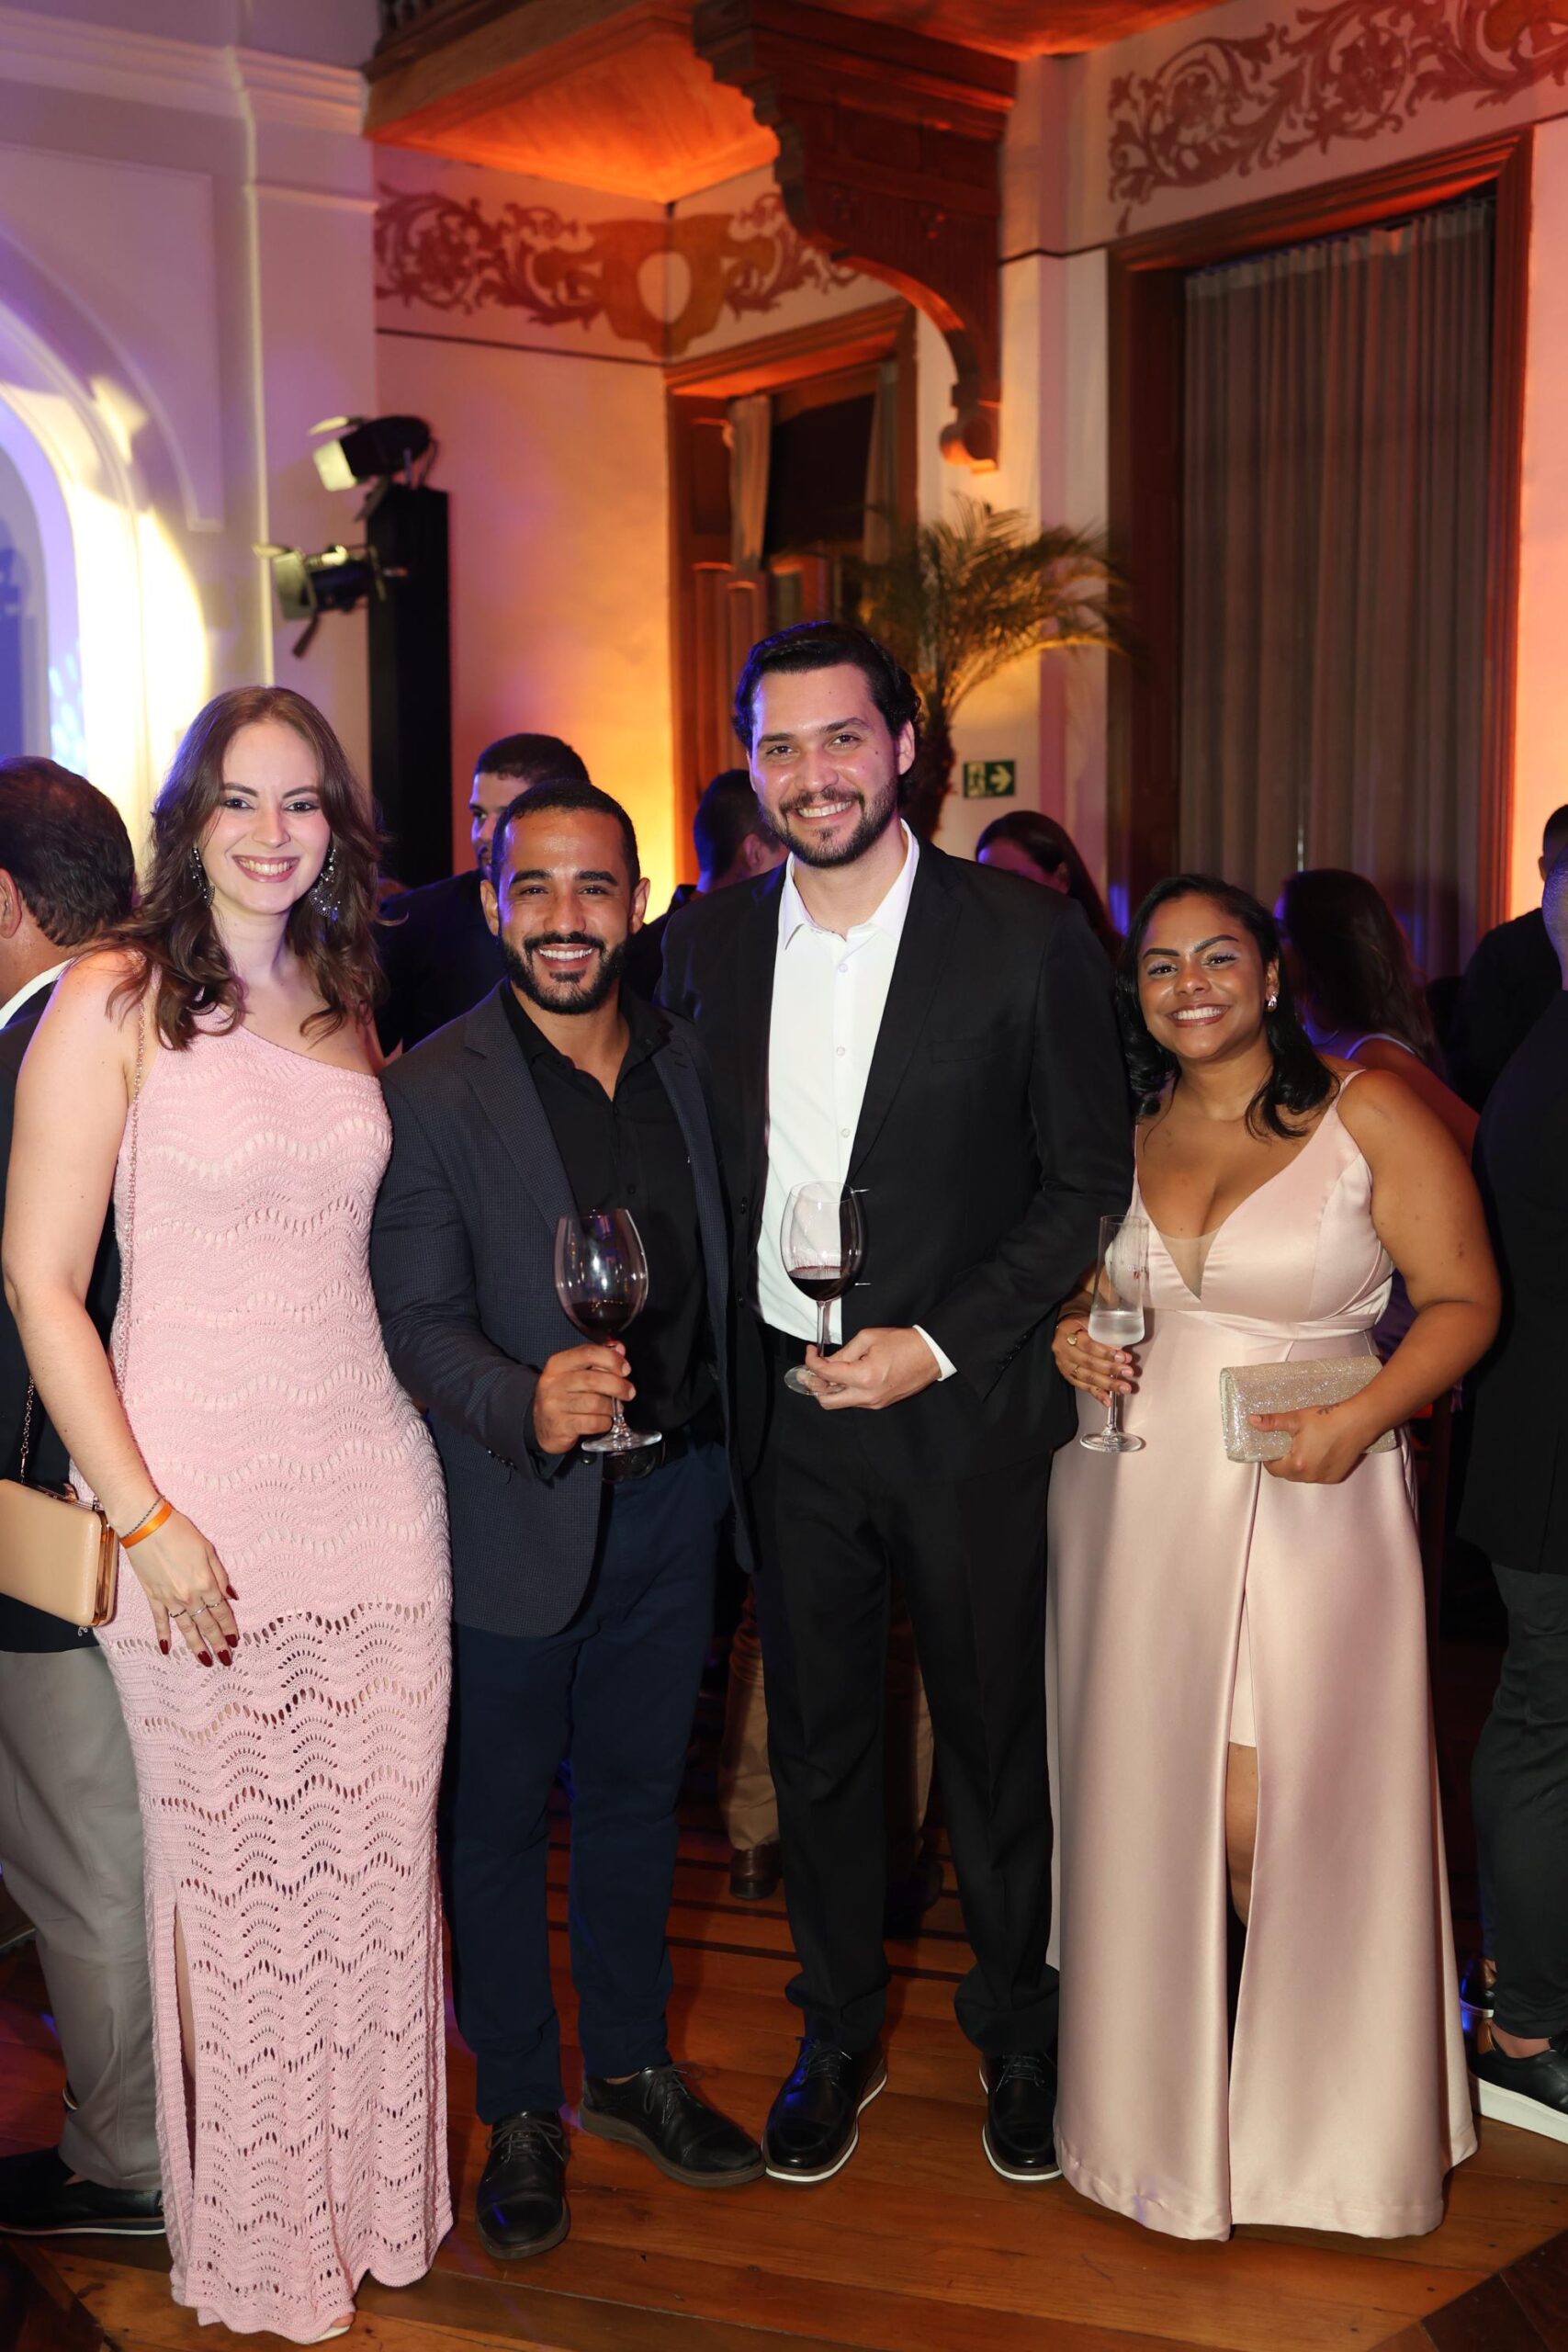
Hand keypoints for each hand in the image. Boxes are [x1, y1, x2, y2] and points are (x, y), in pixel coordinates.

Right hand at [128, 1511, 236, 1663]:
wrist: (146, 1527)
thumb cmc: (180, 1532)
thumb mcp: (208, 1550)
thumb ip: (220, 1575)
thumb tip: (231, 1595)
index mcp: (206, 1583)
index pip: (222, 1611)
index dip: (229, 1627)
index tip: (236, 1641)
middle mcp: (189, 1596)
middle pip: (207, 1624)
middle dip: (218, 1642)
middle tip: (226, 1659)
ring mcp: (169, 1599)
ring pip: (186, 1628)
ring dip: (196, 1646)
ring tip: (205, 1661)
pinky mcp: (153, 1597)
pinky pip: (160, 1621)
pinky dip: (163, 1636)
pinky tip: (167, 1649)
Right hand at [531, 1341, 633, 1452]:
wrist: (542, 1426)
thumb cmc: (563, 1396)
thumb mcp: (574, 1374)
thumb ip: (597, 1360)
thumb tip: (620, 1349)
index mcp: (557, 1364)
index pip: (588, 1353)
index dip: (612, 1359)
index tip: (626, 1369)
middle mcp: (553, 1383)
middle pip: (594, 1379)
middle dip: (618, 1386)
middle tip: (629, 1392)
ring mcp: (554, 1405)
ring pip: (595, 1403)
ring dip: (611, 1407)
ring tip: (613, 1408)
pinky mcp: (560, 1426)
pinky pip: (592, 1423)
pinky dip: (604, 1422)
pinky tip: (603, 1421)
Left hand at [805, 1327, 941, 1411]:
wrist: (931, 1355)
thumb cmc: (904, 1343)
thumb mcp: (869, 1338)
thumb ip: (844, 1352)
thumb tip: (827, 1361)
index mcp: (865, 1377)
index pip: (826, 1375)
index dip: (812, 1362)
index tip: (811, 1352)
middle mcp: (868, 1396)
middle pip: (827, 1401)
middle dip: (815, 1385)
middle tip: (812, 1369)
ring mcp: (874, 1403)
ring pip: (840, 1403)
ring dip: (830, 1388)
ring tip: (830, 1370)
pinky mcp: (880, 1404)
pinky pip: (854, 1401)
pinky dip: (845, 1390)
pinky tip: (847, 1375)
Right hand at [1052, 1313, 1136, 1406]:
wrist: (1061, 1332)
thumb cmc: (1077, 1325)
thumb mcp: (1087, 1321)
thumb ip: (1102, 1332)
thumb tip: (1122, 1346)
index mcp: (1068, 1333)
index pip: (1089, 1345)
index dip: (1107, 1353)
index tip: (1123, 1357)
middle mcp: (1065, 1351)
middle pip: (1089, 1363)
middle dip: (1111, 1369)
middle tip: (1128, 1372)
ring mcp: (1066, 1366)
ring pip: (1087, 1377)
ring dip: (1108, 1384)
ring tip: (1124, 1387)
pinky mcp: (1069, 1377)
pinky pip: (1084, 1387)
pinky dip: (1097, 1394)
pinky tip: (1108, 1400)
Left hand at [1251, 1400, 1379, 1483]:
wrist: (1358, 1421)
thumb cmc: (1326, 1418)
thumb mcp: (1296, 1419)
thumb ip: (1272, 1422)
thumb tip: (1251, 1420)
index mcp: (1297, 1464)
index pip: (1273, 1470)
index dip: (1269, 1459)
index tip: (1270, 1448)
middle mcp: (1310, 1476)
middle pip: (1288, 1474)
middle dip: (1284, 1463)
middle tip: (1286, 1446)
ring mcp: (1325, 1478)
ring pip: (1304, 1476)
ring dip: (1300, 1466)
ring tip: (1302, 1448)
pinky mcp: (1337, 1476)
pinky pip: (1319, 1476)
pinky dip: (1315, 1468)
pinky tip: (1318, 1453)